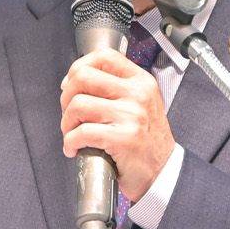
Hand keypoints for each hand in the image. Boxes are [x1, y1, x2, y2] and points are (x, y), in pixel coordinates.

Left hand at [60, 48, 174, 202]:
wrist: (163, 172)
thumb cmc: (146, 141)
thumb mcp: (140, 103)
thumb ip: (114, 88)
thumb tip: (72, 82)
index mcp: (140, 81)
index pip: (104, 56)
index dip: (79, 68)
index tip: (71, 85)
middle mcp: (137, 94)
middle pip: (83, 77)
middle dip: (66, 98)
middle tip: (70, 115)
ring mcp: (131, 115)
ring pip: (78, 105)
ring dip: (66, 124)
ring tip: (73, 134)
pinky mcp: (122, 138)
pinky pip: (81, 133)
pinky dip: (70, 142)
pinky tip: (75, 149)